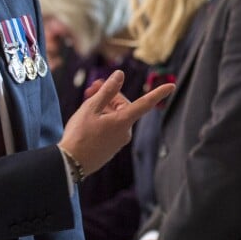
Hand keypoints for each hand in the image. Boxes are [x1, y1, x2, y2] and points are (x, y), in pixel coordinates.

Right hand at [59, 71, 173, 175]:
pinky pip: (111, 128)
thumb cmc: (79, 134)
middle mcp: (125, 132)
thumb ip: (107, 90)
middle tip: (91, 89)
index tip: (171, 86)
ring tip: (86, 104)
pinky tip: (88, 119)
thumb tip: (120, 75)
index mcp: (123, 121)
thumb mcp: (91, 108)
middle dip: (109, 96)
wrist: (69, 164)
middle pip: (122, 106)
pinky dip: (103, 119)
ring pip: (115, 116)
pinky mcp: (112, 148)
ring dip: (104, 107)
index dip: (158, 93)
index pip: (145, 103)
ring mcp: (119, 142)